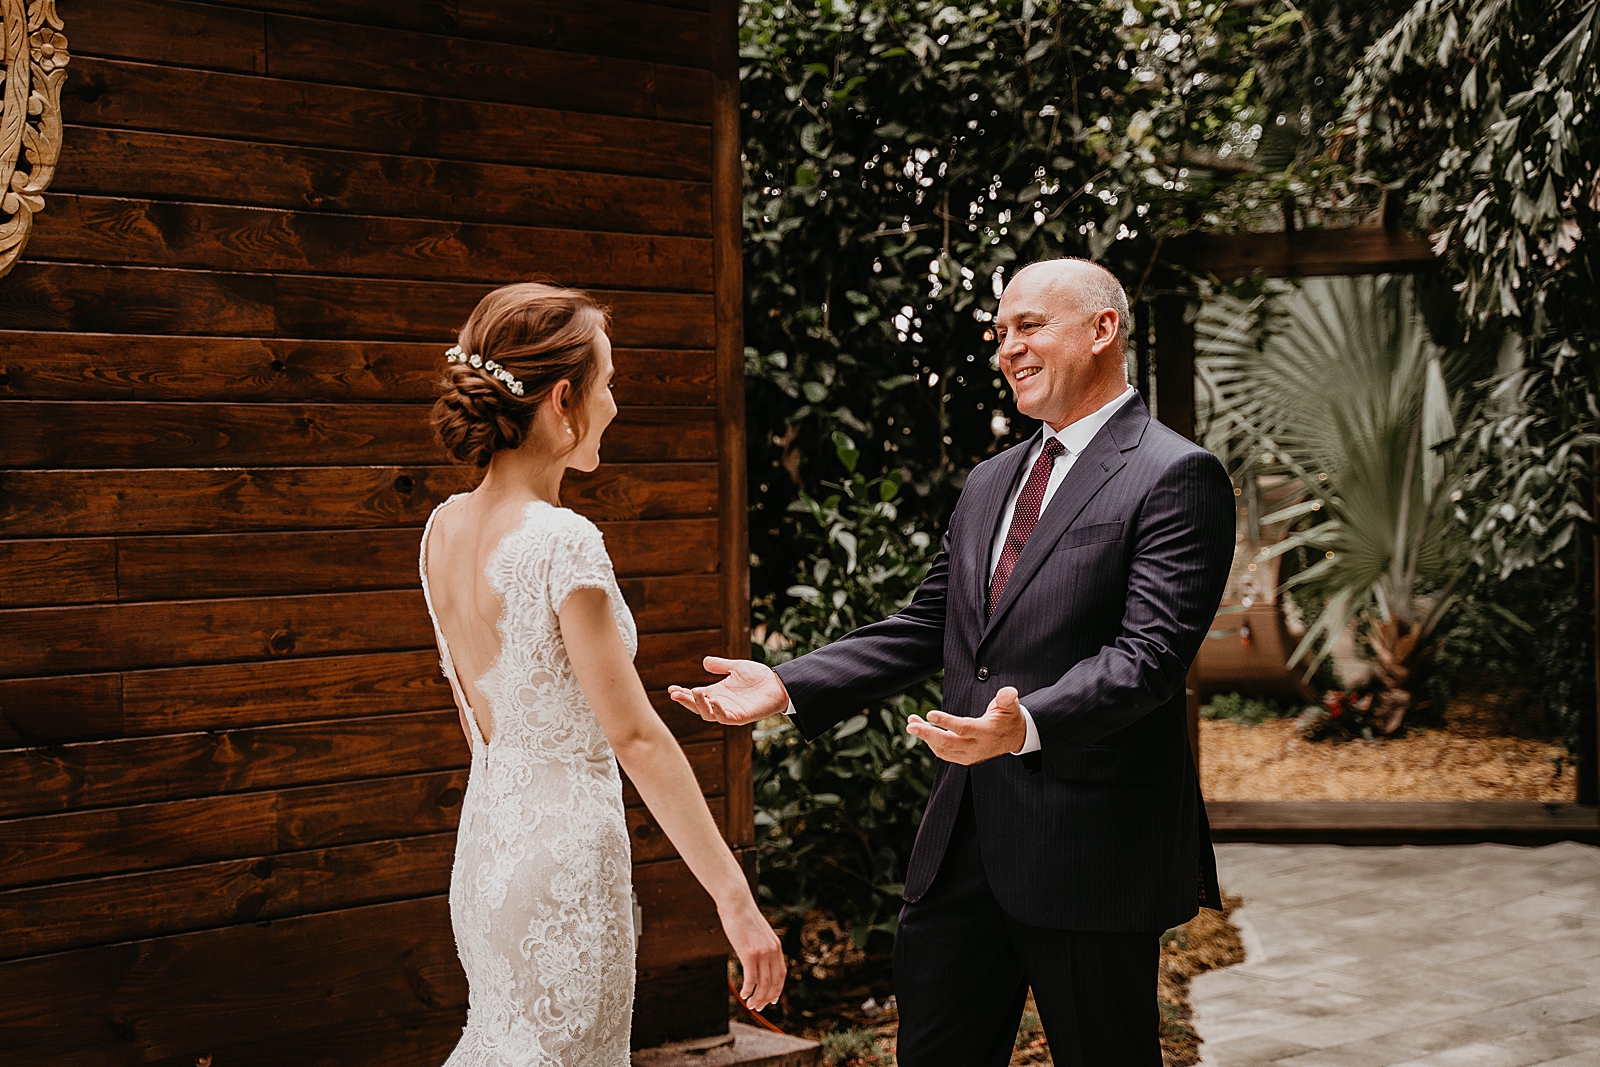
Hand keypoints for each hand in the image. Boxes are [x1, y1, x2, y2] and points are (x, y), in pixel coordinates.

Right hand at [668, 657, 789, 725]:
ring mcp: (730, 712)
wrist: (779, 685)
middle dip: (686, 701)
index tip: (670, 689)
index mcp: (717, 693)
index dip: (683, 693)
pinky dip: (718, 711)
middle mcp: (721, 704)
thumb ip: (721, 665)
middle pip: (698, 706)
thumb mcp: (736, 667)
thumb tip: (705, 661)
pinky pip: (726, 718)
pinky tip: (714, 701)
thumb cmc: (759, 677)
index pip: (695, 695)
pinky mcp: (741, 717)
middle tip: (675, 693)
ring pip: (708, 714)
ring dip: (700, 705)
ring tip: (694, 692)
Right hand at [718, 894, 785, 1010]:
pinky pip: (751, 979)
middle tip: (758, 1007)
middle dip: (767, 998)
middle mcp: (772, 951)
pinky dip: (748, 990)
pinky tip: (743, 994)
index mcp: (776, 946)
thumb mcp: (757, 933)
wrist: (737, 902)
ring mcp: (762, 953)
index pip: (781, 974)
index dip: (777, 989)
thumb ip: (760, 946)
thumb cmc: (743, 917)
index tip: (771, 1000)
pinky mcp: (749, 954)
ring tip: (750, 1005)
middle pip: (774, 982)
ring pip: (763, 984)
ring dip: (757, 998)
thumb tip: (755, 958)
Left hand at [906, 686, 1026, 764]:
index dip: (946, 722)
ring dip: (925, 737)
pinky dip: (931, 743)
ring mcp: (970, 755)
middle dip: (927, 733)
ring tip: (912, 722)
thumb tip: (1008, 692)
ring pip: (943, 749)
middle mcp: (977, 747)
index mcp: (987, 733)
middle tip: (911, 723)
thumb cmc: (1009, 718)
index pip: (963, 728)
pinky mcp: (965, 758)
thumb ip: (1007, 698)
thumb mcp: (1011, 706)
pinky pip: (944, 753)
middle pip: (948, 743)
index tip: (930, 714)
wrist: (1015, 738)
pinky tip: (923, 731)